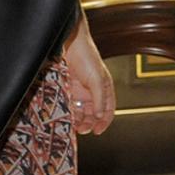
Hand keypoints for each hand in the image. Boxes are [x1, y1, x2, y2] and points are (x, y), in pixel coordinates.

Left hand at [62, 9, 115, 134]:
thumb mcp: (97, 79)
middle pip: (94, 113)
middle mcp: (93, 91)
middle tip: (83, 130)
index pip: (108, 110)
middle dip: (90, 123)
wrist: (69, 43)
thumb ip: (100, 99)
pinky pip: (69, 106)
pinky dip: (69, 114)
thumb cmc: (87, 56)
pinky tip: (66, 119)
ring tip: (74, 127)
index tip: (98, 131)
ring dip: (79, 120)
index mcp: (105, 88)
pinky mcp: (68, 90)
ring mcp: (80, 91)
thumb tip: (101, 116)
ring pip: (81, 112)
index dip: (105, 121)